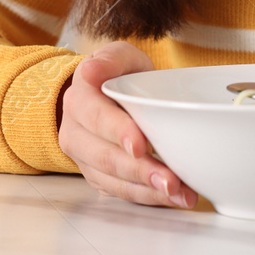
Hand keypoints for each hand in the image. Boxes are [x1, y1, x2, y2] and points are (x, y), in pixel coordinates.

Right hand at [58, 42, 196, 208]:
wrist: (103, 94)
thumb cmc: (118, 74)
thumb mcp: (118, 56)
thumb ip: (111, 60)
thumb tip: (93, 69)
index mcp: (79, 98)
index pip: (97, 117)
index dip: (118, 132)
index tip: (140, 145)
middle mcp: (75, 131)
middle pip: (105, 157)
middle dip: (139, 171)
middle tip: (170, 180)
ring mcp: (84, 157)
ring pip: (112, 180)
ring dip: (147, 190)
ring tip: (179, 194)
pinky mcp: (97, 175)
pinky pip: (119, 192)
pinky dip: (147, 197)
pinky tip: (174, 197)